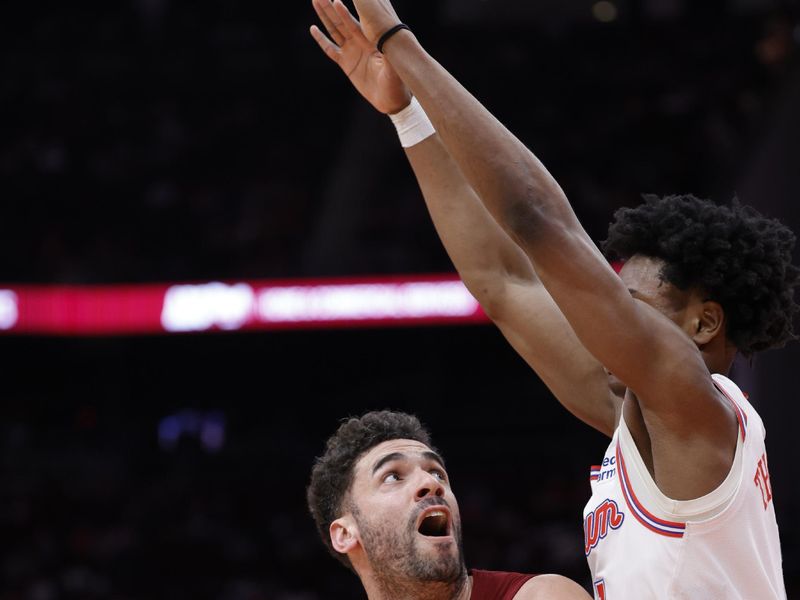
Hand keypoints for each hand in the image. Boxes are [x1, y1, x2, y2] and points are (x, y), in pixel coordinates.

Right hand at [310, 0, 410, 114]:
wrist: (391, 100)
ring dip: (325, 17)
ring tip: (316, 1)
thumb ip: (389, 56)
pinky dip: (321, 39)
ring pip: (334, 31)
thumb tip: (388, 44)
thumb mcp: (394, 69)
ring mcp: (352, 52)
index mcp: (370, 42)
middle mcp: (359, 43)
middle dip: (330, 8)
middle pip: (341, 22)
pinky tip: (313, 29)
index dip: (344, 13)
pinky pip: (330, 49)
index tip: (336, 1)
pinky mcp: (346, 64)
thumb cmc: (397, 83)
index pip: (354, 24)